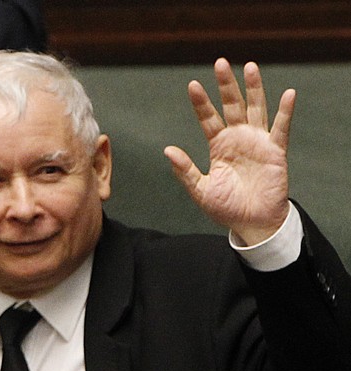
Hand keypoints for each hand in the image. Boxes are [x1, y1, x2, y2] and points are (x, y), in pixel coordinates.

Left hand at [164, 58, 295, 244]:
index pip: (208, 118)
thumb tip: (167, 150)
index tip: (192, 85)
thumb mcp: (200, 190)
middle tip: (220, 62)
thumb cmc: (226, 208)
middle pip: (232, 105)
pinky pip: (281, 128)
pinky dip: (285, 112)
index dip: (201, 102)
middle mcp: (237, 139)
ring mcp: (257, 142)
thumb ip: (185, 170)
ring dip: (253, 88)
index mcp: (219, 146)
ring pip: (255, 109)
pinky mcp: (275, 151)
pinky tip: (288, 94)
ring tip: (249, 66)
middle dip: (226, 85)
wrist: (252, 223)